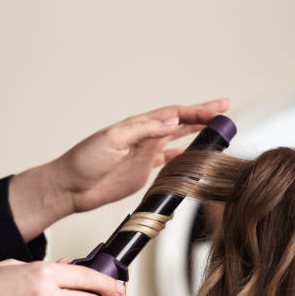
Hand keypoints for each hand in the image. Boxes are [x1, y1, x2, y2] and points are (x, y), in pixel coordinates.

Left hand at [9, 98, 228, 240]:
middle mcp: (144, 138)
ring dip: (195, 135)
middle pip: (180, 124)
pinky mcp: (141, 173)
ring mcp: (144, 155)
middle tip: (224, 113)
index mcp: (138, 127)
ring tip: (214, 130)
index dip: (198, 110)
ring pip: (176, 141)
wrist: (70, 187)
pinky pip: (167, 161)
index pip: (174, 115)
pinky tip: (190, 155)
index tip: (219, 108)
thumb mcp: (112, 140)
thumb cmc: (83, 161)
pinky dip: (180, 157)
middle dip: (202, 117)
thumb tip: (171, 119)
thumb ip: (142, 130)